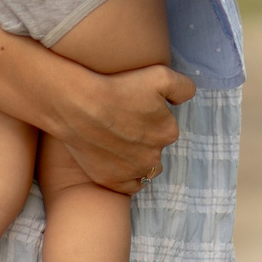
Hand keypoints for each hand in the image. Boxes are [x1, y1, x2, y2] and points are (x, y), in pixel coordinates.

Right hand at [49, 62, 196, 195]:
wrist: (77, 105)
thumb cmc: (118, 87)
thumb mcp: (160, 75)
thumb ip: (183, 88)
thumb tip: (183, 101)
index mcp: (168, 132)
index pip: (166, 127)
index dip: (151, 117)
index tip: (135, 108)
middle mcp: (154, 157)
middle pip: (154, 148)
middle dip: (144, 138)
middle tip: (123, 122)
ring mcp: (132, 172)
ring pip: (144, 168)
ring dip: (137, 159)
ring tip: (118, 142)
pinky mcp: (112, 182)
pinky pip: (129, 185)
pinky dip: (126, 176)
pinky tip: (116, 161)